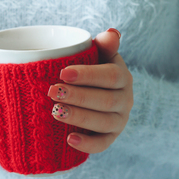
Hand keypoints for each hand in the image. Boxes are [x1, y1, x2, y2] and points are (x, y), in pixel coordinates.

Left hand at [47, 29, 132, 153]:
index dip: (88, 75)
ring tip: (55, 112)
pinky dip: (87, 144)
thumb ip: (104, 45)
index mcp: (122, 76)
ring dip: (79, 117)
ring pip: (103, 123)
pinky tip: (69, 139)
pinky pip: (102, 144)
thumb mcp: (98, 54)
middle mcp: (125, 99)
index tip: (62, 73)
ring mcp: (119, 120)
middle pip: (106, 101)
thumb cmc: (89, 69)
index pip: (111, 76)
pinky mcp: (110, 137)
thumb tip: (112, 33)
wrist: (89, 92)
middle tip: (52, 92)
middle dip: (78, 97)